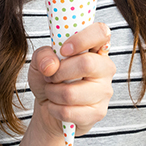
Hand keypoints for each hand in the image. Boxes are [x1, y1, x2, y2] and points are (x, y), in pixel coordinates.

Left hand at [29, 23, 114, 139]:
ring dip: (52, 93)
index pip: (101, 32)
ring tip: (52, 92)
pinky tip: (56, 106)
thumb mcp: (39, 61)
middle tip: (51, 76)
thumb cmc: (49, 78)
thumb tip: (51, 66)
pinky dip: (54, 109)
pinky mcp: (98, 112)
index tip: (63, 50)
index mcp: (95, 48)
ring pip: (71, 93)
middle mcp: (105, 68)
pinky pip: (69, 111)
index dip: (82, 39)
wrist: (48, 107)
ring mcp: (104, 91)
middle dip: (59, 72)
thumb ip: (43, 55)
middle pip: (86, 64)